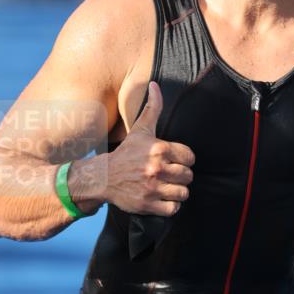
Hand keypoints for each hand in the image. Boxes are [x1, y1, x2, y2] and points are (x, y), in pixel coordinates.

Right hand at [105, 82, 194, 215]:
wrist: (103, 177)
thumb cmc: (126, 153)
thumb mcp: (140, 130)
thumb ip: (152, 108)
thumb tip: (154, 84)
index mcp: (159, 149)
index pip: (190, 157)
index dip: (184, 160)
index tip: (174, 161)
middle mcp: (156, 168)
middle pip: (188, 176)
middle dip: (181, 176)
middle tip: (169, 175)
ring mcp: (152, 188)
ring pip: (183, 193)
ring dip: (177, 192)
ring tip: (166, 186)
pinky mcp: (148, 204)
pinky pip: (173, 209)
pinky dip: (170, 206)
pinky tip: (162, 198)